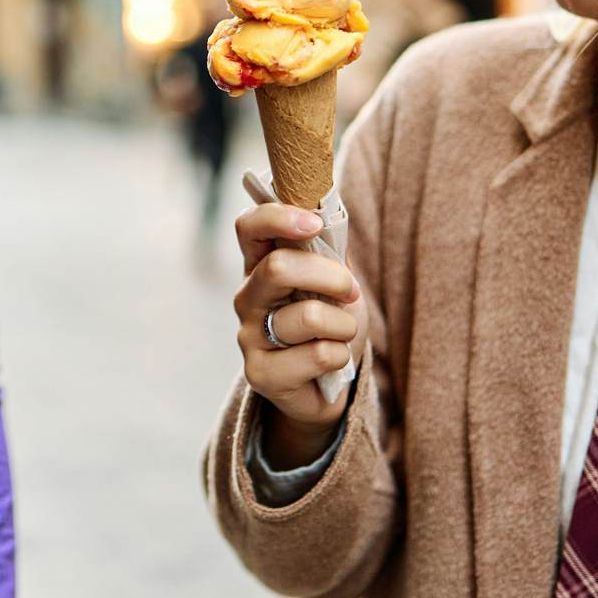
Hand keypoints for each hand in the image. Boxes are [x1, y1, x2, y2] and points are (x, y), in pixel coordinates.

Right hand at [232, 202, 364, 468]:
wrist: (326, 387)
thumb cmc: (330, 325)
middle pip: (279, 268)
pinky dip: (340, 356)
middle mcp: (246, 298)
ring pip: (310, 317)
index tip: (314, 223)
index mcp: (259, 266)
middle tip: (351, 291)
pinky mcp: (260, 374)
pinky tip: (329, 363)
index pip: (249, 227)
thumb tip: (327, 211)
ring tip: (339, 335)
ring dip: (344, 325)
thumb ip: (326, 249)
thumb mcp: (332, 282)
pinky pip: (319, 354)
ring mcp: (249, 337)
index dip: (279, 217)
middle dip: (332, 277)